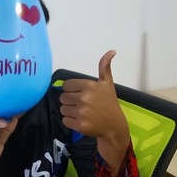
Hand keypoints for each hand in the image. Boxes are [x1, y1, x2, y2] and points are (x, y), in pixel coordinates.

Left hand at [59, 50, 129, 176]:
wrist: (114, 125)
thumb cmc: (109, 103)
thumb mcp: (107, 83)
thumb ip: (105, 67)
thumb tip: (111, 51)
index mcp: (89, 86)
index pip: (66, 86)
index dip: (71, 90)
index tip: (80, 94)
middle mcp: (84, 98)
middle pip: (63, 97)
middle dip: (70, 101)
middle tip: (81, 104)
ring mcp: (82, 113)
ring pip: (62, 109)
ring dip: (69, 111)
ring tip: (82, 112)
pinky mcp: (80, 125)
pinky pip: (65, 120)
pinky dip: (70, 121)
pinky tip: (81, 120)